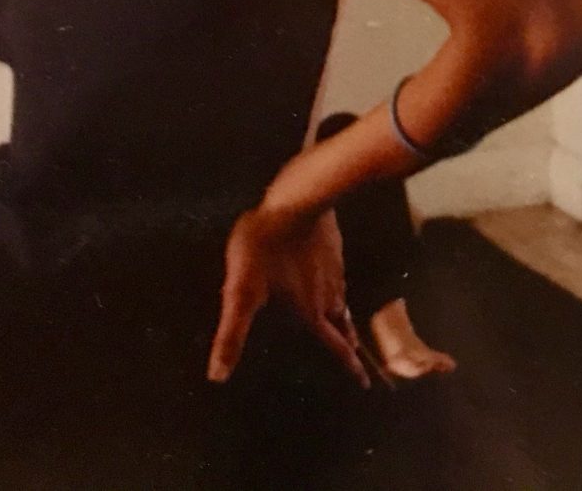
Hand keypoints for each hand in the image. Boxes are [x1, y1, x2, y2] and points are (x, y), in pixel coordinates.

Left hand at [208, 206, 367, 384]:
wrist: (297, 199)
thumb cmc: (265, 245)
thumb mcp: (240, 291)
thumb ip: (230, 334)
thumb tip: (217, 376)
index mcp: (310, 311)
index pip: (335, 345)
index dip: (349, 365)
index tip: (364, 383)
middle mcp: (328, 295)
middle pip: (343, 326)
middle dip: (349, 344)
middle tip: (355, 357)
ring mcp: (335, 269)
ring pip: (342, 301)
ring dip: (344, 317)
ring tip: (343, 324)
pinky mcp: (334, 249)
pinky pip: (339, 276)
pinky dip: (338, 288)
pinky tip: (331, 281)